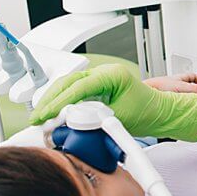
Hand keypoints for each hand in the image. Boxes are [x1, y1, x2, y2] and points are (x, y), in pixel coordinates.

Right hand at [30, 64, 196, 140]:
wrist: (159, 113)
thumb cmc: (147, 112)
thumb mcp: (120, 118)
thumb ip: (95, 119)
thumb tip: (72, 123)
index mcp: (113, 75)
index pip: (79, 86)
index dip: (59, 101)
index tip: (46, 114)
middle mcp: (104, 73)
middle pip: (68, 82)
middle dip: (50, 99)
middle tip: (37, 117)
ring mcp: (99, 78)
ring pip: (68, 84)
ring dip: (53, 99)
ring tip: (41, 116)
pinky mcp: (96, 86)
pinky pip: (74, 90)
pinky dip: (61, 101)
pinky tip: (52, 112)